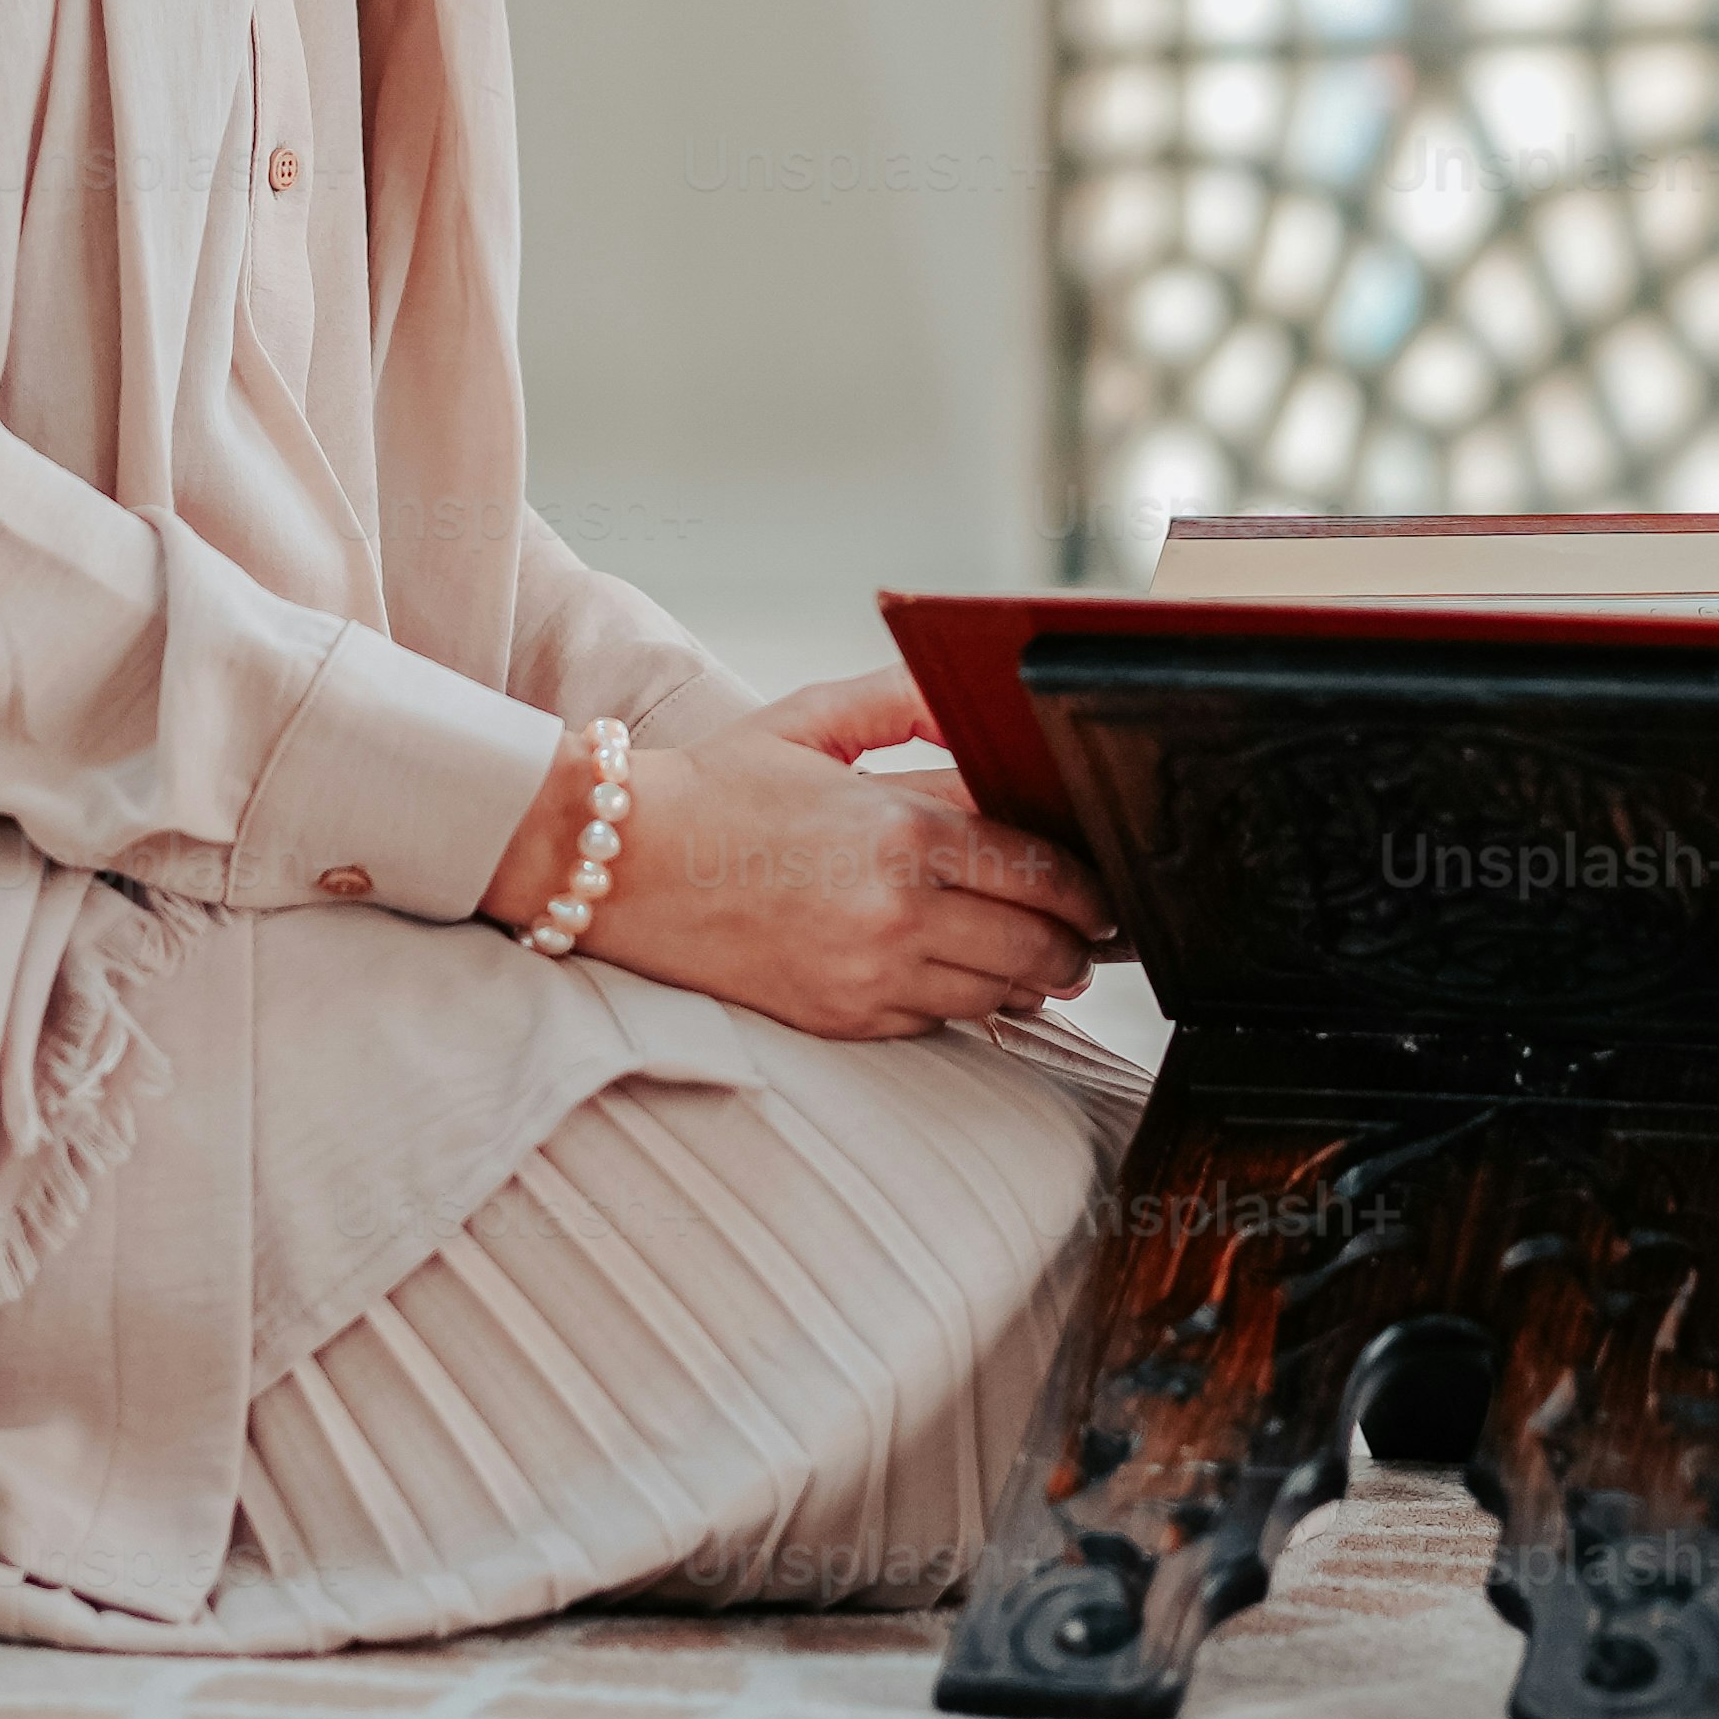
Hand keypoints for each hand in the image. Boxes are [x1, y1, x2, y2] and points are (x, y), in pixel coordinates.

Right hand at [480, 666, 1119, 1038]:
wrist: (618, 863)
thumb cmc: (714, 787)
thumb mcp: (811, 719)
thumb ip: (906, 702)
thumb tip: (978, 695)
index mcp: (899, 829)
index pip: (1039, 868)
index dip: (1086, 884)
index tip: (1099, 887)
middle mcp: (895, 910)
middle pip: (1037, 944)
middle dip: (1076, 941)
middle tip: (1090, 932)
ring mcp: (869, 974)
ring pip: (998, 995)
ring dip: (1032, 980)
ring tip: (1043, 960)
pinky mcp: (842, 1018)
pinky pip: (938, 1022)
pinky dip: (965, 1004)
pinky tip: (967, 977)